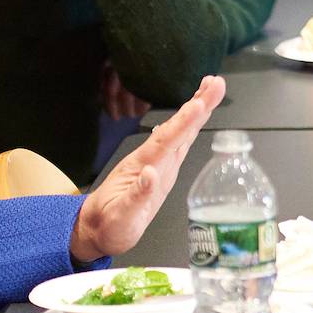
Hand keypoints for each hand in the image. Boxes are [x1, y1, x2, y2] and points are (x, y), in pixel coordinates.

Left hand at [72, 76, 225, 262]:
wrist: (97, 229)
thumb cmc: (109, 225)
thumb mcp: (120, 217)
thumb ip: (136, 196)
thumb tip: (151, 174)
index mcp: (142, 167)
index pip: (167, 140)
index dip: (185, 122)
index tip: (200, 104)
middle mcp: (152, 160)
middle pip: (178, 128)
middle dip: (197, 105)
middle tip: (215, 83)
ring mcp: (159, 165)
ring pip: (181, 132)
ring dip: (196, 109)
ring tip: (212, 88)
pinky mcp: (164, 171)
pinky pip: (181, 143)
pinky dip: (191, 126)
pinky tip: (200, 112)